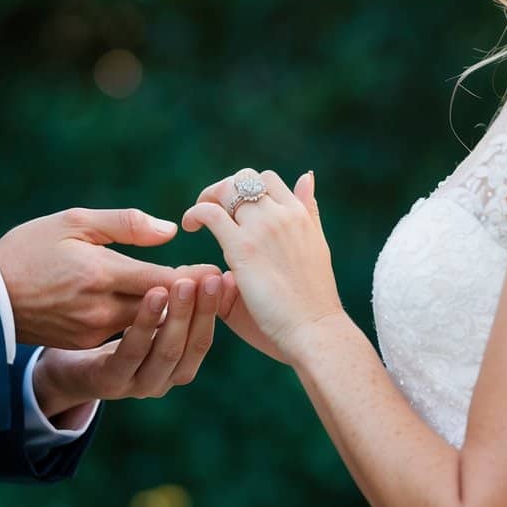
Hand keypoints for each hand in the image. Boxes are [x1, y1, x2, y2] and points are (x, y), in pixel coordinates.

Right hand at [0, 207, 219, 349]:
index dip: (195, 278)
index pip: (161, 280)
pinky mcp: (88, 344)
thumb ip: (124, 224)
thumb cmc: (30, 249)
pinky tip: (172, 312)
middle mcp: (101, 309)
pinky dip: (152, 323)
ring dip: (177, 314)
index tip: (220, 271)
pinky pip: (129, 333)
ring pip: (149, 325)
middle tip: (225, 285)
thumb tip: (169, 231)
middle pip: (163, 309)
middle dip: (194, 298)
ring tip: (208, 300)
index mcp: (99, 273)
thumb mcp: (73, 221)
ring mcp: (94, 331)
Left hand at [32, 273, 223, 417]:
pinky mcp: (110, 381)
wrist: (65, 366)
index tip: (225, 277)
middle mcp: (164, 378)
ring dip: (178, 317)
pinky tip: (151, 298)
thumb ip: (173, 296)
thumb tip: (207, 268)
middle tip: (210, 277)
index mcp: (177, 364)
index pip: (204, 335)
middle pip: (192, 346)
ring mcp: (138, 384)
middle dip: (203, 310)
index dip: (216, 307)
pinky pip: (131, 354)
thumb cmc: (111, 333)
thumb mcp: (147, 315)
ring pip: (166, 352)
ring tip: (181, 284)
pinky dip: (145, 327)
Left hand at [183, 170, 343, 361]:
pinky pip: (210, 213)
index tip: (234, 210)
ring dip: (207, 198)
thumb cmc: (314, 300)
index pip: (268, 180)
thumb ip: (308, 211)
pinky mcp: (242, 247)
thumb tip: (307, 177)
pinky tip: (190, 227)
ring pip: (227, 189)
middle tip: (212, 211)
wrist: (315, 328)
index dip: (246, 190)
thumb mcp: (317, 244)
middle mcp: (282, 214)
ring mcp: (263, 228)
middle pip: (245, 178)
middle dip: (224, 190)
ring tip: (196, 220)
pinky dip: (195, 213)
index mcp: (300, 215)